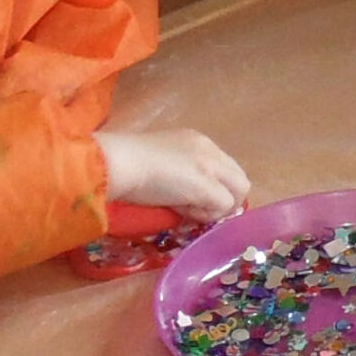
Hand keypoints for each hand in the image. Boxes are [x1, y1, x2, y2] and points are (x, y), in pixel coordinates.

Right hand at [94, 129, 250, 221]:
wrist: (116, 163)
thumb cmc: (126, 164)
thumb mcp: (160, 162)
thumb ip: (180, 174)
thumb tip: (188, 199)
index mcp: (197, 141)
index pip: (226, 167)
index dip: (217, 188)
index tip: (197, 200)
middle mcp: (210, 150)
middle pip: (239, 179)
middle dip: (225, 200)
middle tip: (200, 211)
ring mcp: (210, 166)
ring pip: (238, 192)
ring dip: (216, 208)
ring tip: (188, 210)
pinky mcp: (206, 185)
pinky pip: (223, 206)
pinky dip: (206, 214)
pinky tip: (182, 211)